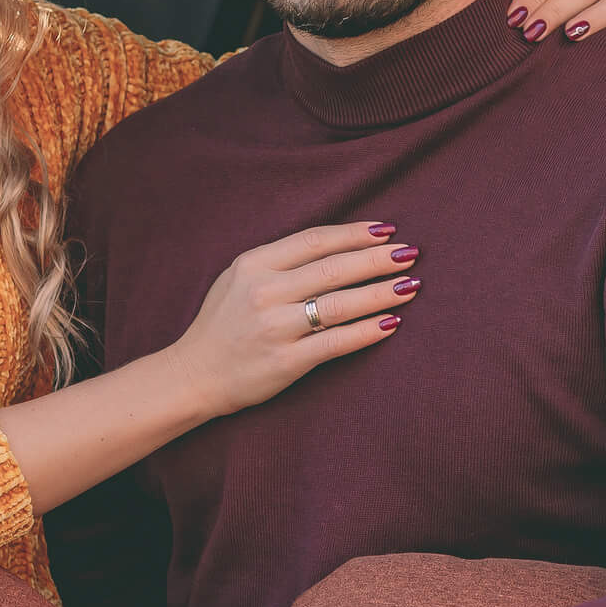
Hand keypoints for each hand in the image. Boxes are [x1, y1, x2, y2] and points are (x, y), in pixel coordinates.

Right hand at [167, 223, 417, 417]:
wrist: (194, 375)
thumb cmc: (222, 324)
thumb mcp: (238, 278)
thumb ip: (278, 262)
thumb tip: (336, 247)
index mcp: (254, 265)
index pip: (314, 241)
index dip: (354, 234)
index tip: (386, 231)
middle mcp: (264, 292)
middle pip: (334, 268)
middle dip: (377, 259)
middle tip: (411, 253)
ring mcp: (275, 328)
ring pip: (340, 304)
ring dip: (381, 292)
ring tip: (410, 285)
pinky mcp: (286, 362)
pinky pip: (336, 342)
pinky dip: (368, 331)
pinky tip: (391, 322)